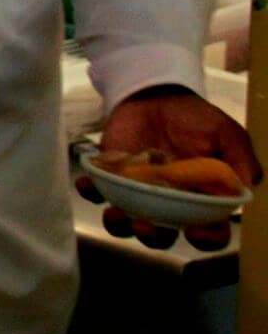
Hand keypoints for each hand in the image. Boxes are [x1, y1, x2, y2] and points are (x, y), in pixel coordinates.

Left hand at [79, 86, 260, 248]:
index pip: (210, 231)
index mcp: (202, 199)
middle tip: (144, 225)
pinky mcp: (112, 177)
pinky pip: (99, 191)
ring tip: (115, 214)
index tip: (195, 232)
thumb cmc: (195, 119)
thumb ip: (240, 157)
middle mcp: (170, 203)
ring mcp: (138, 193)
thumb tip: (245, 187)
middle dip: (153, 236)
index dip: (205, 239)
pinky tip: (87, 183)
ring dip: (119, 224)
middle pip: (163, 234)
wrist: (156, 95)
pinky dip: (91, 191)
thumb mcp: (225, 132)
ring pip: (127, 222)